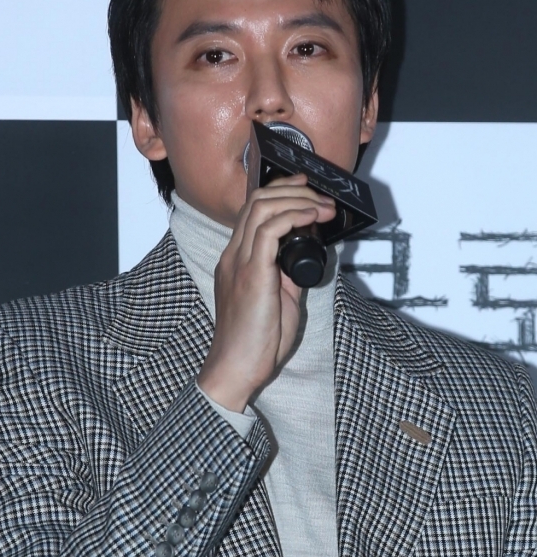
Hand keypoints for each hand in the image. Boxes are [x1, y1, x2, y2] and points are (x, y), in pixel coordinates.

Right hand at [197, 174, 335, 411]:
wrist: (236, 368)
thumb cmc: (255, 342)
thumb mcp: (277, 300)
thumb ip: (285, 274)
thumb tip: (304, 256)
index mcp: (236, 260)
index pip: (253, 211)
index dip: (280, 192)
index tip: (306, 188)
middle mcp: (233, 256)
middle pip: (257, 201)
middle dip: (293, 190)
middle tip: (322, 196)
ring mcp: (239, 263)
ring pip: (262, 209)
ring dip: (298, 200)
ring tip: (323, 207)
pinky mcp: (251, 274)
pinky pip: (269, 231)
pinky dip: (294, 217)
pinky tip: (312, 218)